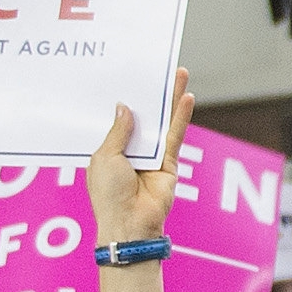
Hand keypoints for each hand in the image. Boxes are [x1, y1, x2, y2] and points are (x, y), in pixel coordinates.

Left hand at [83, 70, 196, 248]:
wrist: (129, 221)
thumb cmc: (108, 195)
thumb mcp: (105, 156)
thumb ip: (119, 131)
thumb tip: (125, 107)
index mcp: (108, 151)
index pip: (117, 120)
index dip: (123, 101)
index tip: (127, 79)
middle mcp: (130, 150)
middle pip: (144, 115)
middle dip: (150, 93)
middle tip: (157, 69)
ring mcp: (151, 155)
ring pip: (162, 120)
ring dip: (170, 98)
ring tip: (177, 73)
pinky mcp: (169, 161)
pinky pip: (175, 134)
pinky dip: (182, 116)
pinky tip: (186, 98)